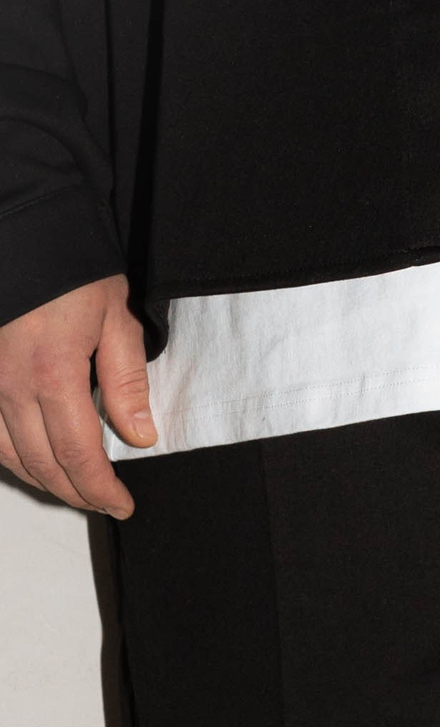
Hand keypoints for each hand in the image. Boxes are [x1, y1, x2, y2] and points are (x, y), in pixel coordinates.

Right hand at [0, 276, 152, 518]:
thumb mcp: (116, 318)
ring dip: (41, 478)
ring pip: (6, 454)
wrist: (19, 223)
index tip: (122, 504)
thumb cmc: (70, 265)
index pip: (79, 457)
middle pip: (42, 464)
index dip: (101, 491)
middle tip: (102, 501)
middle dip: (76, 493)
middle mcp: (8, 383)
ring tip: (72, 486)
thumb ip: (127, 383)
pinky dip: (8, 454)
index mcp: (53, 375)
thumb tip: (139, 436)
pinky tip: (30, 457)